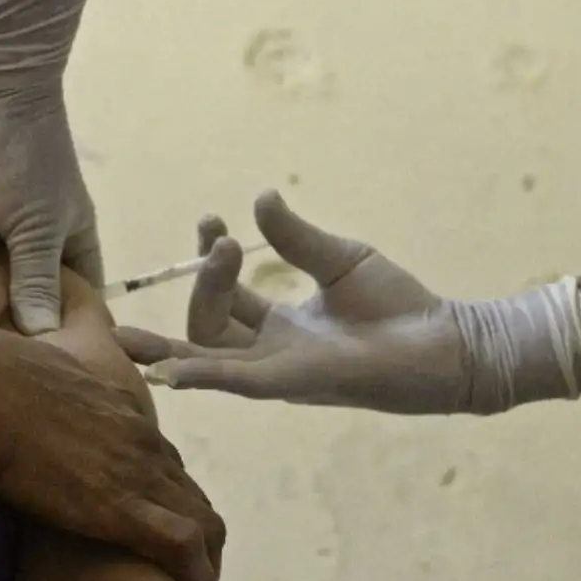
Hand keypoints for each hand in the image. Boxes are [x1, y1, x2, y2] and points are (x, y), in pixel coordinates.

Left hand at [0, 0, 101, 334]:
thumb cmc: (26, 156)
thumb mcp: (38, 222)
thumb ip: (36, 281)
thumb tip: (44, 346)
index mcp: (69, 255)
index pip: (74, 318)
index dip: (66, 353)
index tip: (48, 399)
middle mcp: (32, 259)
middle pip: (25, 315)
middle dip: (11, 346)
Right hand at [0, 327, 225, 580]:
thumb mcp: (32, 367)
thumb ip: (48, 377)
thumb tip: (33, 376)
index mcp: (118, 406)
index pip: (158, 455)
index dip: (162, 489)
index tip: (155, 515)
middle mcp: (141, 438)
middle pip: (189, 491)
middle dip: (194, 530)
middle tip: (181, 564)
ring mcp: (139, 471)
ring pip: (202, 520)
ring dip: (205, 559)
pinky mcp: (126, 508)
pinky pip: (184, 547)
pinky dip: (198, 578)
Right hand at [116, 192, 580, 413]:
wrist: (449, 342)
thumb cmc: (402, 307)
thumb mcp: (340, 259)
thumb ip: (295, 236)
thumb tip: (259, 197)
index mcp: (280, 326)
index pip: (224, 296)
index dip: (210, 260)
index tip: (213, 221)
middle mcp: (272, 352)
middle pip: (207, 327)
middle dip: (193, 290)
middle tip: (210, 239)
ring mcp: (280, 371)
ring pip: (210, 356)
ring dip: (175, 340)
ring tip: (131, 332)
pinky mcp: (295, 383)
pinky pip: (236, 381)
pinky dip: (200, 374)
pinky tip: (170, 370)